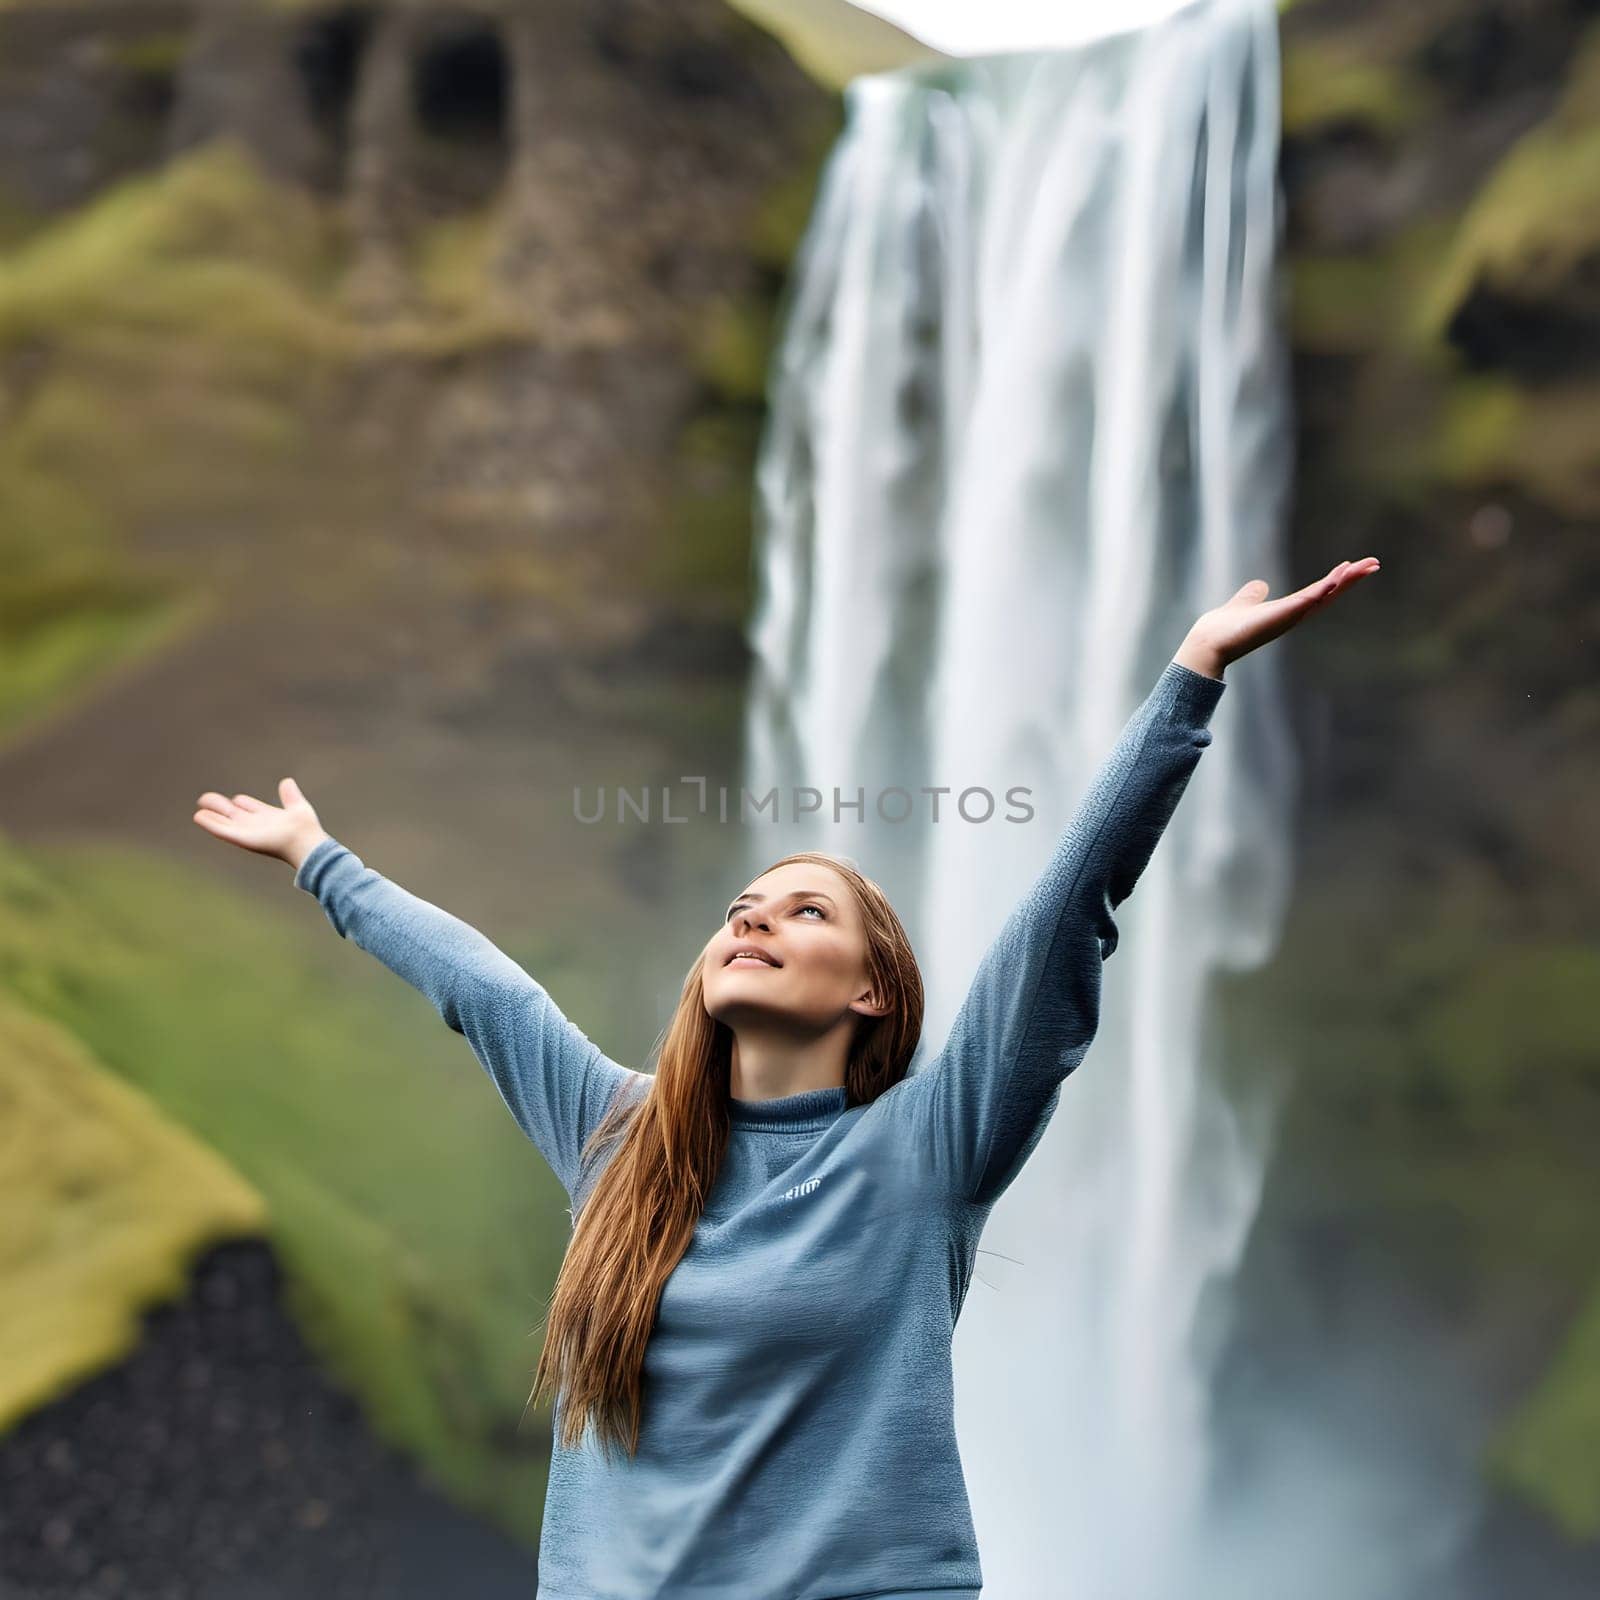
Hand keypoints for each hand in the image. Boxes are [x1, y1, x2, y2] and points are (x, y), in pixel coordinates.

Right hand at [193, 777, 327, 869]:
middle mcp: (255, 825)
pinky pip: (221, 830)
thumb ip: (290, 795)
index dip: (243, 801)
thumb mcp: (298, 806)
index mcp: (268, 816)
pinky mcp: (241, 838)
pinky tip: (199, 816)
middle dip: (220, 806)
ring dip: (212, 816)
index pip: (249, 807)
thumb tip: (287, 781)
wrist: (305, 842)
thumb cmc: (305, 829)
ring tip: (200, 809)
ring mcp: (247, 832)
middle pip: (233, 813)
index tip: (236, 798)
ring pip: (224, 822)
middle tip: (205, 799)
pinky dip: (210, 823)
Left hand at [1178, 557, 1380, 676]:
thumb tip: (1259, 585)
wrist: (1208, 644)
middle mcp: (1292, 616)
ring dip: (1345, 580)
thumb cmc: (1222, 630)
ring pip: (1323, 595)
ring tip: (1366, 565)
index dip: (1337, 580)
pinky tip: (1339, 575)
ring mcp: (1289, 617)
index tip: (1354, 566)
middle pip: (1328, 594)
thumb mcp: (1243, 604)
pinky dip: (1324, 587)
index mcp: (1285, 611)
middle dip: (1351, 579)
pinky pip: (1308, 599)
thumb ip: (1252, 596)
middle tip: (1373, 564)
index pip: (1318, 593)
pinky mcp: (1282, 616)